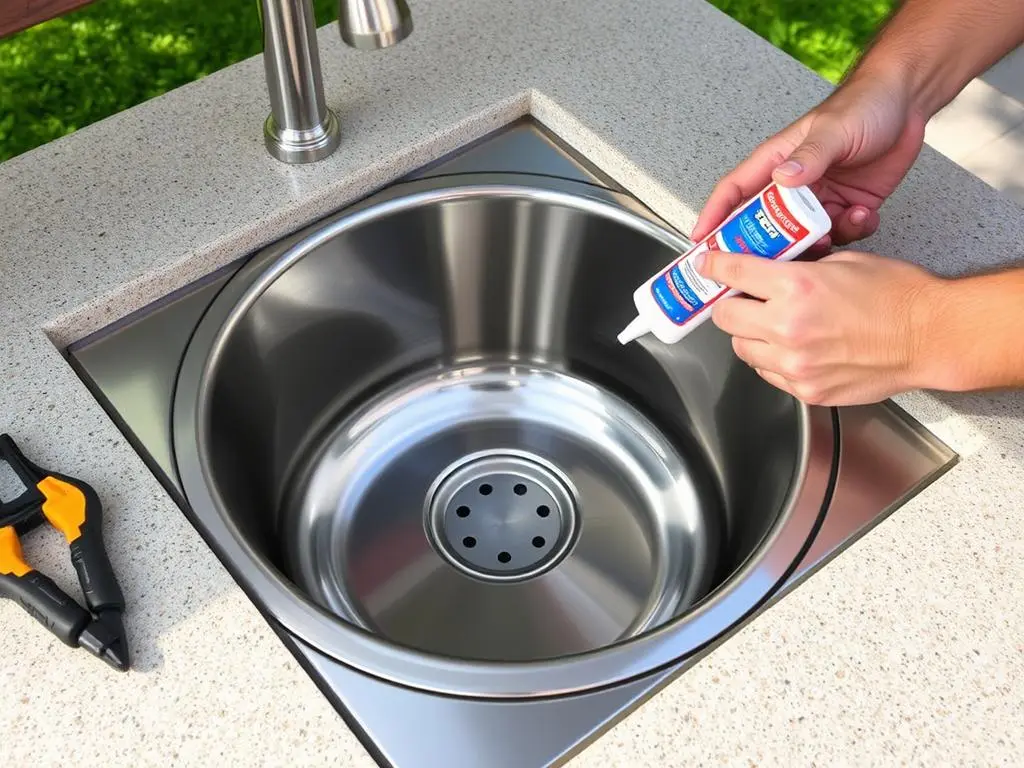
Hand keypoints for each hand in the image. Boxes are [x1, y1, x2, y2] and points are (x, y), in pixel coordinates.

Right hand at [691, 73, 927, 249]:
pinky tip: (863, 215)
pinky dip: (853, 232)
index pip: (734, 192)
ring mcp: (820, 199)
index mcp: (777, 162)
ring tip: (833, 233)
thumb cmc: (864, 103)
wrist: (909, 102)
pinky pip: (841, 234)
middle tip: (773, 262)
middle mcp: (793, 185)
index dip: (714, 217)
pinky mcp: (847, 207)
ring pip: (804, 237)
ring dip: (818, 243)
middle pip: (766, 225)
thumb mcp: (833, 129)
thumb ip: (809, 156)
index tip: (701, 243)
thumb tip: (783, 180)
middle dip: (768, 247)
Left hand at [697, 249, 942, 405]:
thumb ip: (798, 268)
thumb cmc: (897, 296)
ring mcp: (795, 364)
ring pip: (742, 349)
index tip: (706, 265)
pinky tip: (790, 347)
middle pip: (726, 317)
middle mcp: (789, 328)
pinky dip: (770, 359)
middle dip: (729, 304)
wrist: (929, 337)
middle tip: (741, 297)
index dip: (713, 266)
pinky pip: (767, 373)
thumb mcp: (842, 262)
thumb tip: (768, 270)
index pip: (733, 273)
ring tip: (770, 323)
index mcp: (796, 288)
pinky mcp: (806, 390)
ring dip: (748, 334)